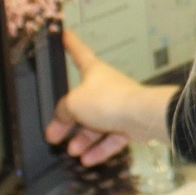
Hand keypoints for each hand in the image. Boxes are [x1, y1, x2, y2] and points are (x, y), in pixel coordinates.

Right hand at [43, 31, 175, 164]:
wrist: (142, 116)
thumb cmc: (108, 100)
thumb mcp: (74, 103)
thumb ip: (62, 112)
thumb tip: (60, 120)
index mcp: (94, 72)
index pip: (79, 53)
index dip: (70, 44)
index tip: (65, 34)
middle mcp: (106, 87)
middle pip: (83, 103)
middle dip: (67, 121)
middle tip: (53, 135)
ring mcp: (119, 106)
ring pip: (97, 124)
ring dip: (83, 139)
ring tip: (71, 151)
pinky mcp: (130, 124)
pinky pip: (112, 138)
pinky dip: (100, 149)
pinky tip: (87, 161)